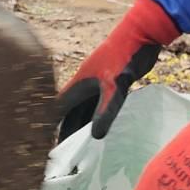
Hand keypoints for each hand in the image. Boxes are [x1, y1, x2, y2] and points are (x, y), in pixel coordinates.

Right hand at [57, 0, 179, 138]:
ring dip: (80, 126)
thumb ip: (105, 111)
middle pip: (69, 112)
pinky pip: (97, 106)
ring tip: (79, 148)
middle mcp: (83, 86)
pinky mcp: (111, 85)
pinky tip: (99, 130)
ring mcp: (97, 85)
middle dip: (65, 131)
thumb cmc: (123, 57)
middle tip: (64, 155)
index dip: (50, 126)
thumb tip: (95, 137)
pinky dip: (95, 119)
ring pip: (83, 110)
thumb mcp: (114, 87)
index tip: (47, 146)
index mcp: (78, 84)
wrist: (141, 34)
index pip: (57, 110)